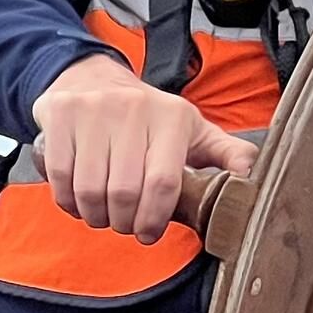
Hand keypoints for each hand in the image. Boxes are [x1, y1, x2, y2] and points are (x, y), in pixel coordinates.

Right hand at [31, 54, 255, 244]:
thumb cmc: (149, 116)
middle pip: (124, 191)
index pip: (163, 182)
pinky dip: (68, 202)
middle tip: (126, 226)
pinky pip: (60, 177)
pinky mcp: (61, 116)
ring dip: (95, 216)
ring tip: (104, 216)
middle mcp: (135, 109)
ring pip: (89, 189)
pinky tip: (79, 203)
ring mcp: (95, 111)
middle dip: (124, 222)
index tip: (150, 234)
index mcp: (174, 117)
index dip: (154, 218)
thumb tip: (252, 180)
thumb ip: (227, 155)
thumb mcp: (193, 130)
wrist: (93, 78)